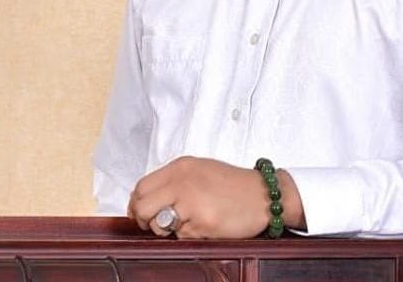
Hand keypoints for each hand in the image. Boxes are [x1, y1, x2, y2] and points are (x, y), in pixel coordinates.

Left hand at [128, 156, 303, 238]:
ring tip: (187, 223)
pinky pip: (180, 237)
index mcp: (181, 166)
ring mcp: (191, 201)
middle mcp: (182, 181)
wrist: (264, 195)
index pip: (141, 187)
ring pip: (157, 225)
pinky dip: (188, 236)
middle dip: (145, 220)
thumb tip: (146, 200)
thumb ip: (174, 181)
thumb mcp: (200, 170)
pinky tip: (204, 226)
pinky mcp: (202, 222)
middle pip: (142, 206)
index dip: (138, 204)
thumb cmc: (234, 185)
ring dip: (167, 230)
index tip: (145, 213)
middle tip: (158, 224)